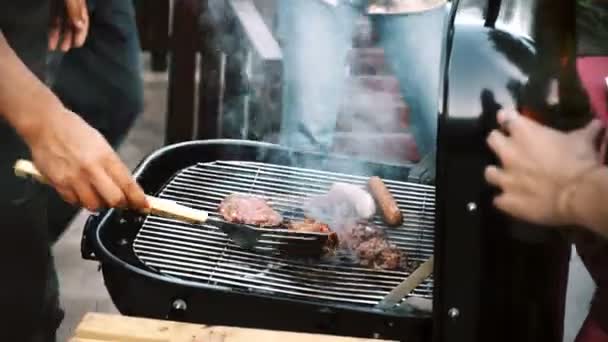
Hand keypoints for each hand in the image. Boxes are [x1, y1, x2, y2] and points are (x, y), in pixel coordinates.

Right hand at [23, 107, 147, 210]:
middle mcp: (92, 170)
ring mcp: (74, 178)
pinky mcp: (59, 184)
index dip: (138, 199)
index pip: (128, 184)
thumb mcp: (102, 144)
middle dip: (120, 204)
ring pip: (93, 205)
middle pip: (114, 200)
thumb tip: (125, 185)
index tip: (144, 206)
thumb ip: (113, 166)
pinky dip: (80, 200)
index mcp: (106, 157)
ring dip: (99, 203)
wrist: (46, 125)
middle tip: (120, 201)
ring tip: (97, 194)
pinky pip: (74, 202)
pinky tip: (80, 190)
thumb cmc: (75, 131)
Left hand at [49, 0, 88, 51]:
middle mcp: (72, 5)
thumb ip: (74, 9)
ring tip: (53, 46)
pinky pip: (53, 14)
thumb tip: (80, 26)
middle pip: (72, 23)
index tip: (77, 45)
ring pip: (61, 20)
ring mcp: (62, 3)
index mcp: (80, 4)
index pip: (83, 21)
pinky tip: (49, 33)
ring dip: (57, 33)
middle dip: (68, 36)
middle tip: (63, 49)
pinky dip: (52, 24)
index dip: (81, 34)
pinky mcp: (52, 1)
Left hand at [484, 109, 603, 225]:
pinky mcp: (507, 200)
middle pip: (492, 140)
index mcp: (524, 133)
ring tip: (507, 177)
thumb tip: (597, 124)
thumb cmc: (580, 161)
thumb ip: (586, 130)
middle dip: (498, 142)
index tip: (509, 120)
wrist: (579, 193)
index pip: (505, 117)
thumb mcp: (584, 140)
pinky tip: (513, 200)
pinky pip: (498, 200)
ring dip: (498, 174)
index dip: (507, 118)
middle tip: (508, 148)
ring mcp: (505, 178)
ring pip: (489, 173)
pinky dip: (505, 200)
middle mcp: (508, 152)